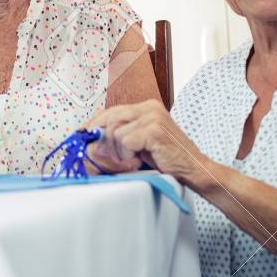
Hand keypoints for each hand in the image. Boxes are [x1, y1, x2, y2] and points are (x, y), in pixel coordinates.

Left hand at [84, 99, 211, 185]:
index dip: (94, 124)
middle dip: (102, 140)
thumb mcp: (139, 144)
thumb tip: (90, 138)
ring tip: (132, 160)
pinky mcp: (154, 129)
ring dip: (118, 152)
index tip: (82, 136)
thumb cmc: (168, 159)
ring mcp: (152, 116)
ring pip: (114, 131)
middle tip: (108, 157)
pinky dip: (127, 155)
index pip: (110, 110)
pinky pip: (124, 141)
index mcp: (146, 107)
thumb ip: (119, 136)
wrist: (194, 169)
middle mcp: (149, 107)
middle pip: (109, 118)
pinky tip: (139, 161)